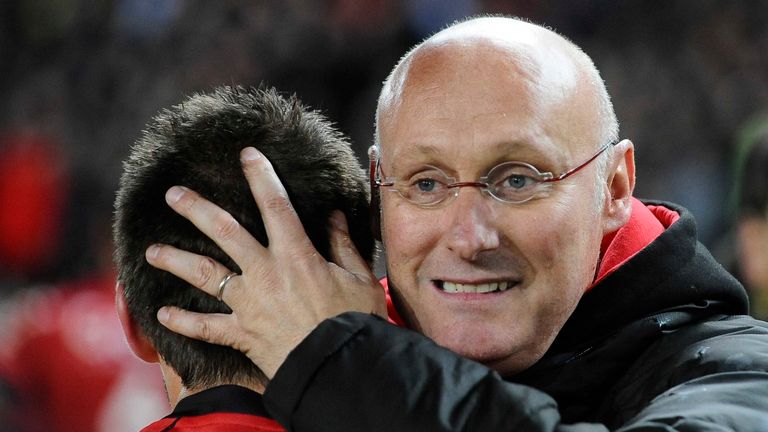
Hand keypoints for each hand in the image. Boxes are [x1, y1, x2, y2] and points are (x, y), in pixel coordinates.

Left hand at [146, 147, 385, 377]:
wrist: (336, 368)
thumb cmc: (354, 324)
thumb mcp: (359, 279)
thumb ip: (344, 246)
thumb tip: (335, 217)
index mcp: (296, 255)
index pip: (276, 205)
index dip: (261, 176)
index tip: (247, 154)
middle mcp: (265, 273)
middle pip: (224, 232)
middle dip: (196, 209)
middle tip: (173, 194)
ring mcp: (249, 304)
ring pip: (205, 275)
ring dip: (176, 261)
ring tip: (152, 251)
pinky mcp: (241, 334)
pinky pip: (206, 327)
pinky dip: (183, 322)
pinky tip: (161, 314)